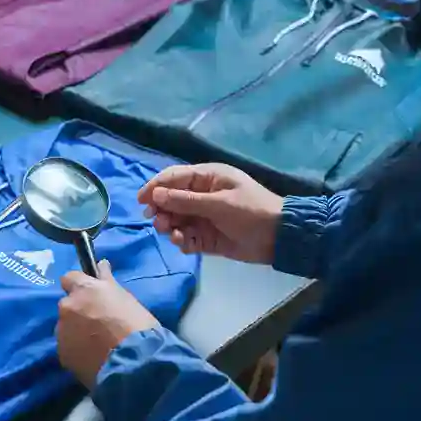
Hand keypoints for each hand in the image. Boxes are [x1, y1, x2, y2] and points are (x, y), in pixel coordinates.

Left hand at [58, 260, 159, 388]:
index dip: (78, 286)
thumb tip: (101, 264)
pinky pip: (68, 348)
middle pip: (67, 305)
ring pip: (66, 327)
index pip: (69, 278)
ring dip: (76, 331)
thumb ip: (107, 281)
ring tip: (97, 344)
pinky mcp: (62, 354)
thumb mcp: (125, 297)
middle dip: (78, 311)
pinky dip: (77, 350)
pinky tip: (93, 358)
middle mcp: (67, 307)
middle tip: (98, 323)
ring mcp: (62, 332)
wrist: (135, 362)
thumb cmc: (136, 325)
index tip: (89, 294)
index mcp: (83, 290)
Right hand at [137, 163, 282, 264]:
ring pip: (176, 220)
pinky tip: (184, 243)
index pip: (173, 178)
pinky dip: (182, 240)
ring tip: (173, 233)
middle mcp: (202, 195)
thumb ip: (185, 201)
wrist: (278, 238)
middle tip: (157, 222)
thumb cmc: (251, 212)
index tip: (141, 202)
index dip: (155, 187)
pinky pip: (186, 237)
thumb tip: (155, 195)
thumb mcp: (218, 203)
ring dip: (170, 226)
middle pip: (170, 200)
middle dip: (161, 210)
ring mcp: (203, 217)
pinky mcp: (206, 237)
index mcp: (207, 178)